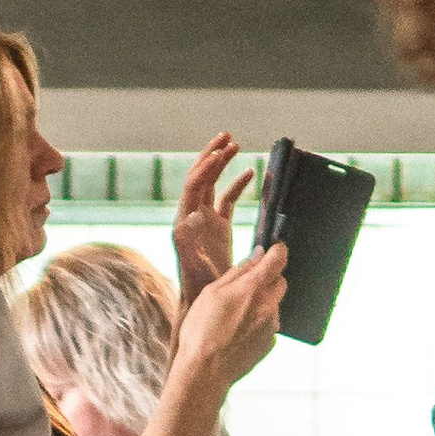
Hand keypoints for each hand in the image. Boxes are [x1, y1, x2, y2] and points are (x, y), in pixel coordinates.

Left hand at [172, 133, 255, 304]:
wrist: (201, 300)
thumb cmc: (196, 284)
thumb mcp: (192, 262)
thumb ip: (189, 239)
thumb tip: (193, 214)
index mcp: (185, 220)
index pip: (194, 184)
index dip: (206, 166)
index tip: (222, 152)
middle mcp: (192, 216)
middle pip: (200, 177)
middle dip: (211, 155)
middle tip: (225, 136)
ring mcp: (205, 221)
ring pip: (212, 185)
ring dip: (221, 164)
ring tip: (233, 145)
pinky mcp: (218, 228)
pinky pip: (227, 200)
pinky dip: (237, 185)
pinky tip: (250, 173)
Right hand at [172, 240, 286, 392]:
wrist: (204, 371)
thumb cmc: (201, 332)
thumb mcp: (210, 293)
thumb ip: (237, 272)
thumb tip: (256, 257)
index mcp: (253, 288)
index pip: (278, 260)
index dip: (277, 251)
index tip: (275, 249)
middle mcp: (268, 306)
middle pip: (280, 282)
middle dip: (268, 280)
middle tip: (245, 287)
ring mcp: (271, 326)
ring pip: (274, 305)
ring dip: (261, 304)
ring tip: (234, 317)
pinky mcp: (269, 344)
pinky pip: (268, 326)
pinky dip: (257, 324)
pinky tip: (237, 333)